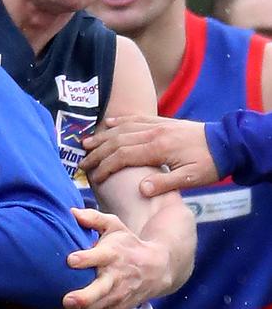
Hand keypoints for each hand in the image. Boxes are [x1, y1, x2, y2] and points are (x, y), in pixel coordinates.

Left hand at [39, 206, 169, 308]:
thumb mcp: (115, 226)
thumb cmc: (128, 244)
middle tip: (66, 300)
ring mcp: (115, 296)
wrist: (157, 269)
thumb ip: (93, 218)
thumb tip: (71, 212)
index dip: (87, 259)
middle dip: (84, 297)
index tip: (71, 260)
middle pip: (100, 291)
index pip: (101, 257)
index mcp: (114, 254)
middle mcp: (115, 278)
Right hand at [80, 115, 216, 195]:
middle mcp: (154, 133)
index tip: (93, 178)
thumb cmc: (209, 164)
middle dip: (97, 153)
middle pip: (117, 141)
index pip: (122, 156)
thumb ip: (165, 184)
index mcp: (158, 148)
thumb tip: (141, 189)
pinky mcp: (162, 122)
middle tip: (81, 163)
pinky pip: (135, 119)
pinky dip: (119, 121)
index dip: (105, 167)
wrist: (227, 143)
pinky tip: (108, 123)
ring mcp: (157, 125)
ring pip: (122, 128)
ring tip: (85, 143)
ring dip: (102, 136)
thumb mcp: (190, 178)